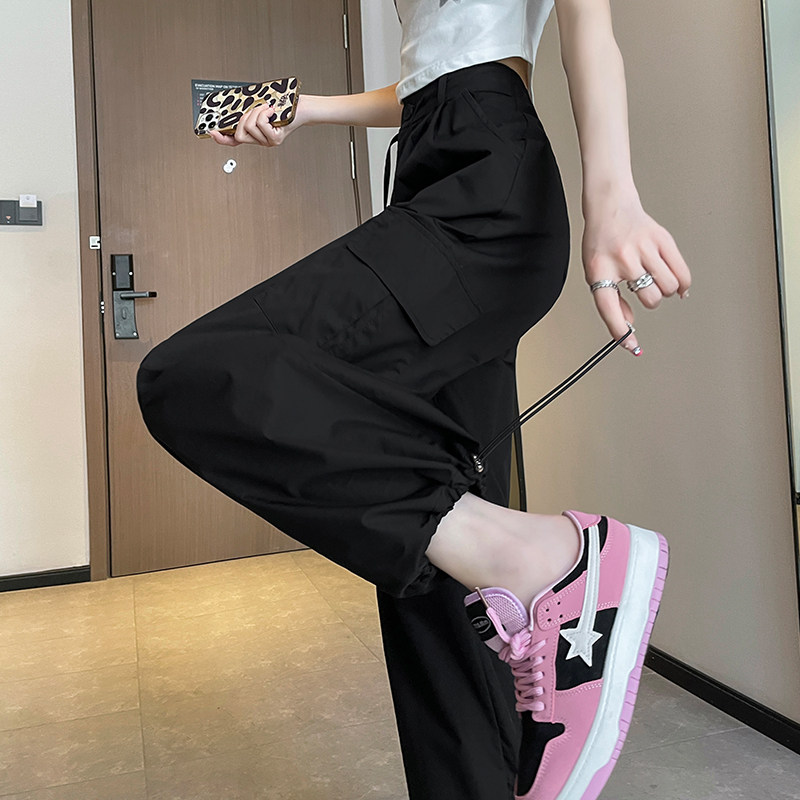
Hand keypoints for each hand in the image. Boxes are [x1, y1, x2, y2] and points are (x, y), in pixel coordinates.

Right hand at [208, 97, 304, 146]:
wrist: (301, 108)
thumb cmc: (282, 106)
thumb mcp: (260, 107)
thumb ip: (247, 111)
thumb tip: (233, 108)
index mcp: (254, 135)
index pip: (234, 141)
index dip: (222, 138)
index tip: (212, 132)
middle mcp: (260, 141)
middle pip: (239, 134)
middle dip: (243, 119)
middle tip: (256, 110)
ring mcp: (268, 142)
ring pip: (250, 127)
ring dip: (257, 112)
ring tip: (267, 109)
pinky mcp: (275, 139)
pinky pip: (260, 124)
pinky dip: (264, 113)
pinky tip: (272, 112)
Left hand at [582, 193, 690, 354]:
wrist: (610, 207)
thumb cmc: (601, 244)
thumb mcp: (595, 273)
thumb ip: (611, 301)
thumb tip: (628, 328)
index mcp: (599, 270)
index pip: (610, 308)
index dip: (621, 331)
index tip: (631, 346)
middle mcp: (622, 259)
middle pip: (651, 299)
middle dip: (650, 300)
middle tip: (643, 288)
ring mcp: (644, 248)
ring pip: (668, 288)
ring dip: (665, 291)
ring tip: (654, 280)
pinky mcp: (662, 239)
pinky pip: (682, 273)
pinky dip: (682, 284)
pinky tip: (678, 285)